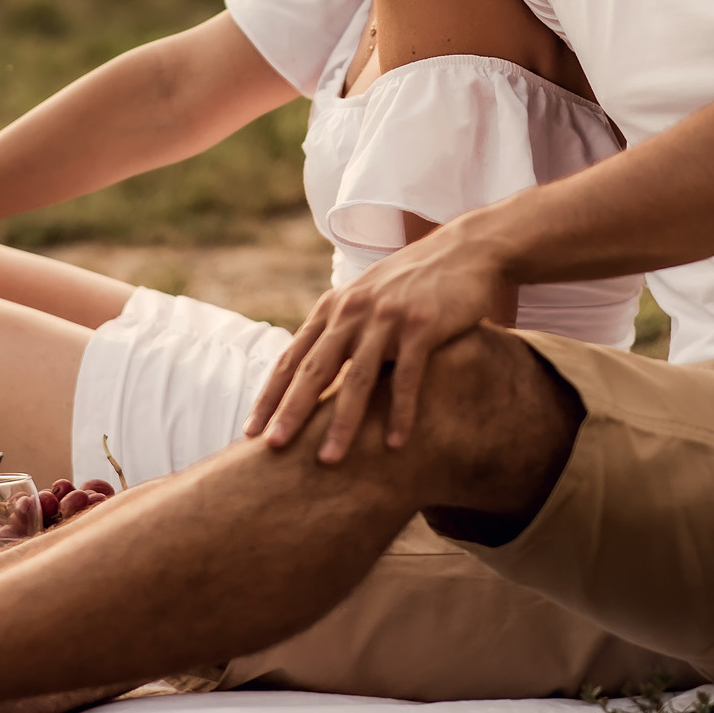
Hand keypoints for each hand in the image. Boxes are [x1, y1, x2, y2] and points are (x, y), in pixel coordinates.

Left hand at [245, 220, 515, 462]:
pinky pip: (407, 376)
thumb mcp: (366, 301)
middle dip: (292, 411)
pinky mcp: (422, 325)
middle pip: (315, 369)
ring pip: (358, 378)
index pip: (293, 358)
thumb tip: (312, 374)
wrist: (463, 251)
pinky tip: (394, 444)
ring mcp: (387, 318)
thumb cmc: (412, 284)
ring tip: (330, 460)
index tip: (250, 431)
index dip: (271, 395)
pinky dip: (400, 412)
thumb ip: (340, 332)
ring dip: (342, 423)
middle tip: (272, 448)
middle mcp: (353, 311)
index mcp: (333, 308)